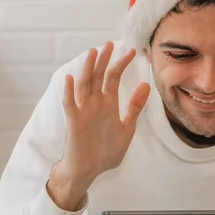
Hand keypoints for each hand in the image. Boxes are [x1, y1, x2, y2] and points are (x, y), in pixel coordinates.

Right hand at [47, 42, 150, 210]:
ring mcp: (83, 111)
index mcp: (107, 104)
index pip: (113, 78)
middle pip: (98, 76)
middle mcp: (94, 104)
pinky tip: (70, 78)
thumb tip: (145, 85)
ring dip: (87, 69)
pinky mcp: (73, 122)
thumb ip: (134, 107)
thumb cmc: (105, 152)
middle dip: (104, 60)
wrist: (89, 171)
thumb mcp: (126, 128)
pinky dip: (68, 91)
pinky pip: (70, 104)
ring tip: (92, 53)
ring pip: (84, 85)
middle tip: (109, 43)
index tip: (132, 51)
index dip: (121, 64)